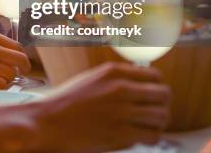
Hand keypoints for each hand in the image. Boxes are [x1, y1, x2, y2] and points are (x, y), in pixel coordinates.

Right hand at [34, 62, 170, 151]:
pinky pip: (152, 135)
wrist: (47, 122)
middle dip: (162, 104)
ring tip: (148, 126)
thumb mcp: (91, 79)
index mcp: (113, 72)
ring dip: (158, 122)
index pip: (155, 75)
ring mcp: (122, 112)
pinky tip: (140, 136)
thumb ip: (117, 79)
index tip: (154, 94)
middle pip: (164, 94)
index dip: (158, 86)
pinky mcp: (121, 134)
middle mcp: (120, 89)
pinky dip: (150, 137)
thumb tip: (142, 82)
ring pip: (162, 116)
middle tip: (155, 112)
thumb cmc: (65, 103)